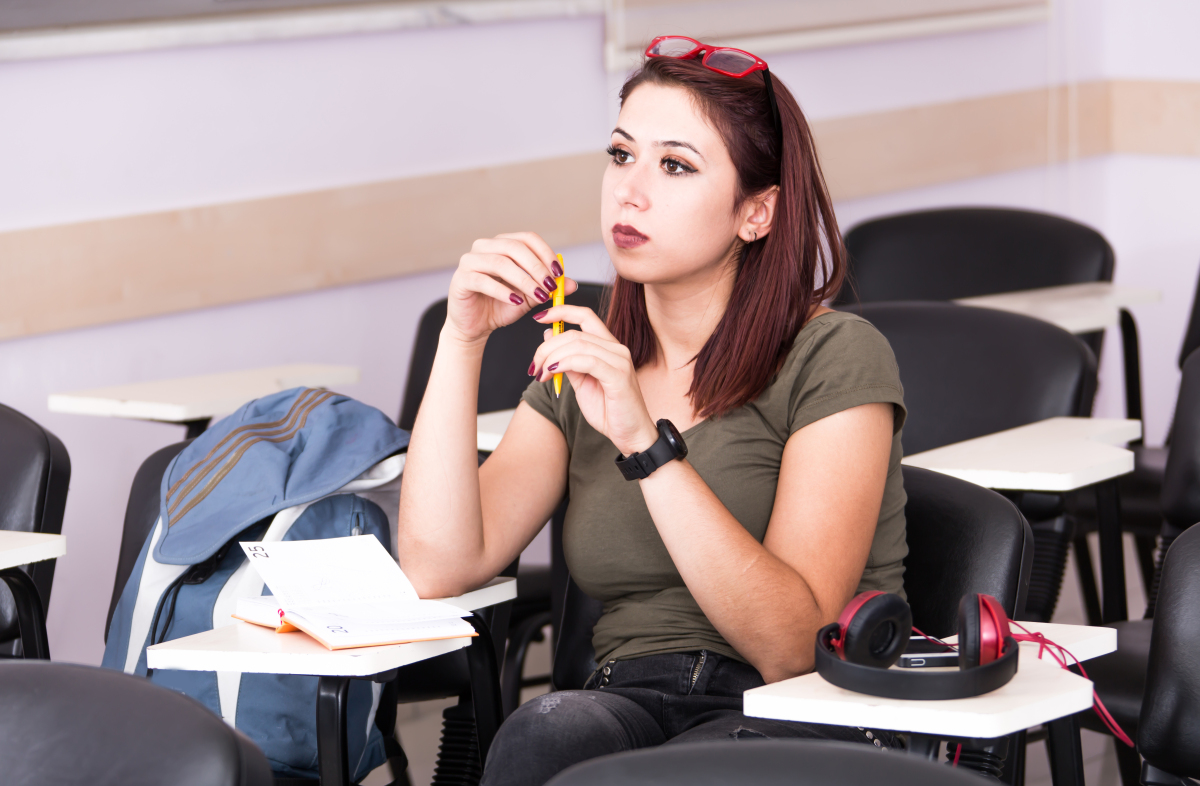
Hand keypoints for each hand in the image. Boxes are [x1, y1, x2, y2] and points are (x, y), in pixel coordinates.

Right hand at [444, 232, 575, 344]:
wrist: (476, 326)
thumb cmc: (501, 307)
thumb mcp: (531, 297)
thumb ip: (549, 288)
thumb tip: (572, 283)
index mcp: (502, 244)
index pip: (527, 238)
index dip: (545, 253)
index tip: (559, 273)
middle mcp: (485, 247)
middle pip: (514, 247)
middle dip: (537, 267)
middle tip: (551, 286)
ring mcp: (470, 261)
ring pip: (501, 263)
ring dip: (524, 280)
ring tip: (538, 296)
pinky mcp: (461, 279)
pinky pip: (483, 281)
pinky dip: (503, 291)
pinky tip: (516, 302)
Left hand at [531, 305, 658, 455]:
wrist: (630, 435)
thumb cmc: (609, 411)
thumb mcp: (581, 382)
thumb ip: (567, 359)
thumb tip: (549, 335)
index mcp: (608, 347)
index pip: (585, 316)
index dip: (561, 311)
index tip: (539, 317)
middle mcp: (616, 349)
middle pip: (574, 333)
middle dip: (546, 347)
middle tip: (533, 365)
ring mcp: (619, 360)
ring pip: (578, 344)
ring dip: (552, 357)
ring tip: (540, 373)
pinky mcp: (618, 375)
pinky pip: (586, 360)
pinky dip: (565, 363)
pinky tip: (553, 372)